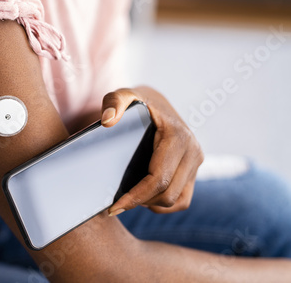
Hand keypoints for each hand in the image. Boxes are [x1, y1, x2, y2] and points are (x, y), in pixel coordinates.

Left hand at [102, 86, 203, 215]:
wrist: (156, 103)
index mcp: (178, 137)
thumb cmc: (138, 102)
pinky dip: (164, 204)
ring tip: (130, 199)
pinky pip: (183, 200)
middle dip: (140, 202)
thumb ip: (114, 103)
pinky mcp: (194, 171)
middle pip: (167, 194)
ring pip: (176, 201)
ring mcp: (196, 163)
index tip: (114, 207)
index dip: (135, 197)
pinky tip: (145, 197)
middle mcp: (193, 151)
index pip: (159, 179)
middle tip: (116, 205)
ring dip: (152, 204)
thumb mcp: (124, 96)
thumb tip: (108, 120)